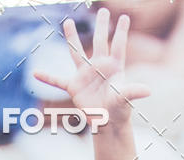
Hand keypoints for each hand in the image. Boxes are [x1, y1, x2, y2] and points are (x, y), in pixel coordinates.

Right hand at [34, 7, 149, 126]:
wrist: (109, 124)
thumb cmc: (120, 111)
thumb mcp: (126, 99)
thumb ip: (133, 91)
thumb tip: (148, 90)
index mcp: (113, 68)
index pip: (118, 46)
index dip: (121, 32)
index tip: (126, 17)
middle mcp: (99, 67)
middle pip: (100, 42)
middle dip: (101, 26)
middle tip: (103, 10)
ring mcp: (85, 75)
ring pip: (77, 53)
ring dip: (72, 38)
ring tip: (68, 22)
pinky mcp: (74, 88)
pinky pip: (58, 81)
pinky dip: (47, 78)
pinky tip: (36, 73)